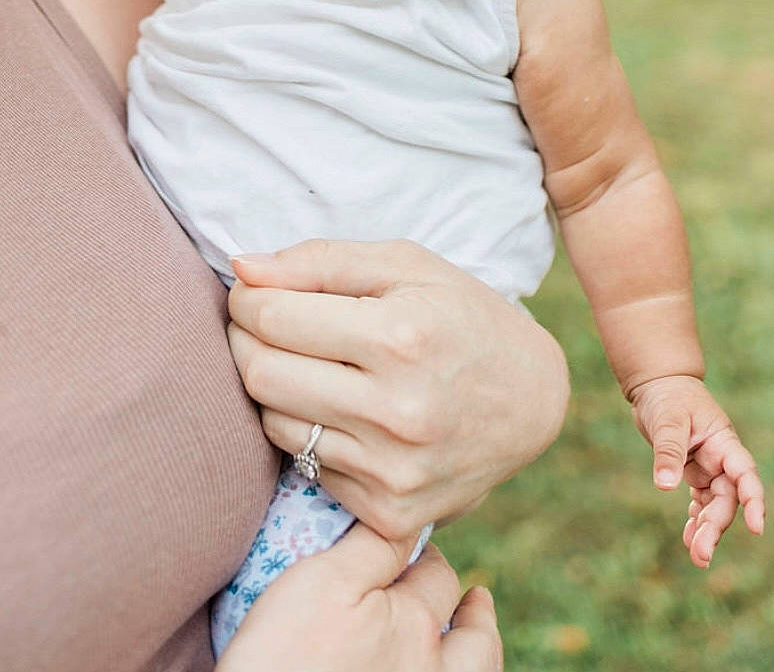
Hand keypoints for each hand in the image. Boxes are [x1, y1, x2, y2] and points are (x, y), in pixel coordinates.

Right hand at [218, 525, 501, 671]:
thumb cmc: (284, 654)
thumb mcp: (325, 581)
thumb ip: (374, 545)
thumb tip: (410, 518)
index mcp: (417, 626)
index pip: (438, 576)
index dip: (425, 553)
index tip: (414, 545)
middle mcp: (430, 671)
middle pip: (476, 643)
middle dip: (476, 615)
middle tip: (476, 599)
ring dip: (474, 653)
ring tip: (469, 635)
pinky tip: (427, 668)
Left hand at [227, 237, 568, 538]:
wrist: (532, 401)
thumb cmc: (462, 316)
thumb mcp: (407, 266)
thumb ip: (320, 261)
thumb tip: (242, 266)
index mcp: (400, 336)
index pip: (274, 318)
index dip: (247, 299)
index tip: (252, 292)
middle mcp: (396, 409)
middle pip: (262, 374)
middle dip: (244, 340)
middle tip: (258, 322)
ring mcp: (392, 469)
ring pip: (274, 424)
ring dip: (271, 387)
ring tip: (301, 362)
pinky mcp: (388, 513)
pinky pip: (307, 468)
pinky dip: (306, 432)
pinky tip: (334, 407)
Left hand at [629, 375, 764, 567]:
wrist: (658, 385)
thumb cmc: (667, 396)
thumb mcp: (667, 420)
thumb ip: (668, 452)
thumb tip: (665, 487)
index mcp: (723, 442)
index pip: (744, 473)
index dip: (753, 500)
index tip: (757, 527)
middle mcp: (721, 459)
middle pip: (727, 499)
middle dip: (716, 528)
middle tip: (700, 556)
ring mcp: (710, 467)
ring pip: (715, 505)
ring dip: (707, 530)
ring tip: (697, 556)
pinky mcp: (695, 472)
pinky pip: (701, 501)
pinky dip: (696, 519)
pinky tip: (689, 538)